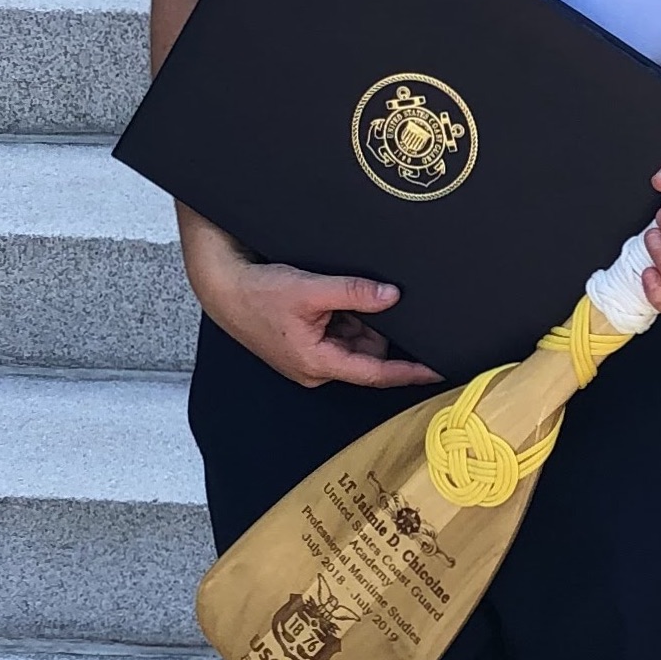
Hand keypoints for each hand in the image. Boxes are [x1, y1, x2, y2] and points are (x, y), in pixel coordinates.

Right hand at [182, 216, 439, 390]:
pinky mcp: (305, 343)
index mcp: (319, 364)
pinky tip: (331, 297)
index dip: (409, 371)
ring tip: (334, 295)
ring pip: (353, 339)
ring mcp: (311, 357)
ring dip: (356, 318)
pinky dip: (343, 314)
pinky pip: (338, 332)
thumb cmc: (257, 293)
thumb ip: (354, 293)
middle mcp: (317, 368)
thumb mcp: (310, 290)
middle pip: (366, 351)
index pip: (375, 372)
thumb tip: (392, 296)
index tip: (437, 370)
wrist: (223, 287)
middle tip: (364, 297)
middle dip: (374, 326)